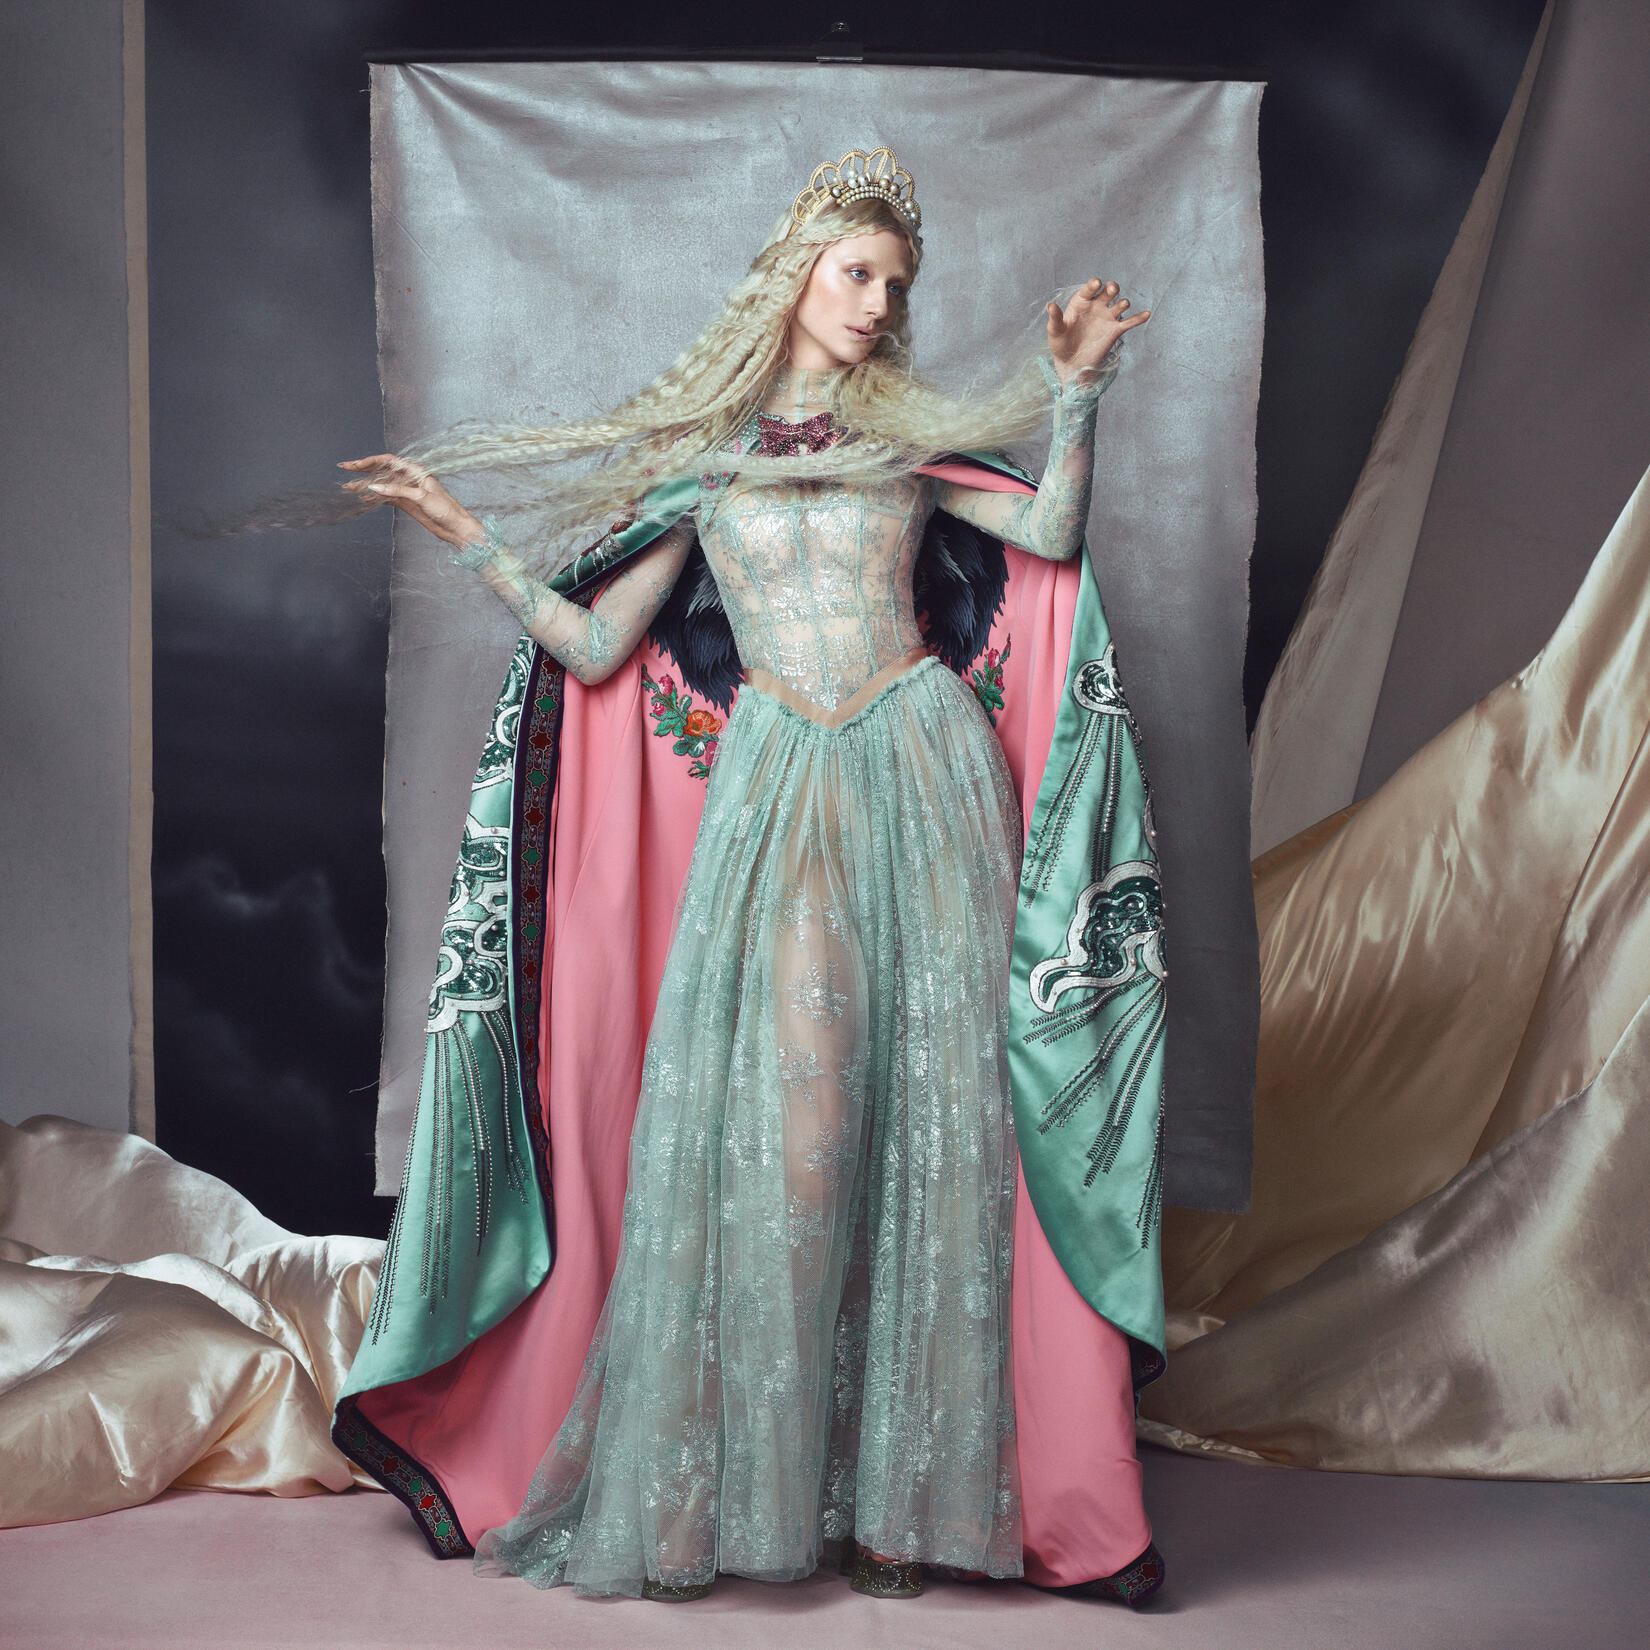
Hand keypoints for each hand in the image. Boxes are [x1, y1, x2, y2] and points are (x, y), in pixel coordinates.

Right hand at [337, 454, 481, 547]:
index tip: (355, 465)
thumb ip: (397, 491)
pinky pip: (387, 497)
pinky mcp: (407, 503)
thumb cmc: (446, 509)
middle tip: (345, 468)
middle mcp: (410, 479)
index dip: (370, 461)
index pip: (388, 461)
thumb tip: (375, 486)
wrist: (456, 528)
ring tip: (349, 487)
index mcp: (416, 471)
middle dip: (363, 469)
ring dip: (366, 485)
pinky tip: (364, 497)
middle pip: (382, 470)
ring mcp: (407, 491)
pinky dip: (375, 497)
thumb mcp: (421, 497)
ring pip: (382, 484)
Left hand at [1046, 279, 1149, 385]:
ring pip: (1120, 304)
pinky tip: (1147, 313)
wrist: (1071, 363)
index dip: (1094, 284)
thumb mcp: (1054, 332)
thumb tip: (1049, 305)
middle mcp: (1097, 305)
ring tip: (1120, 306)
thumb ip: (1055, 318)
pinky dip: (1139, 318)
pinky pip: (1130, 322)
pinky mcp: (1115, 330)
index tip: (1096, 283)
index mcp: (1081, 301)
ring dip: (1122, 302)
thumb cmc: (1060, 344)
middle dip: (1112, 288)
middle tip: (1111, 290)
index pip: (1090, 288)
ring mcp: (1107, 317)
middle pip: (1109, 291)